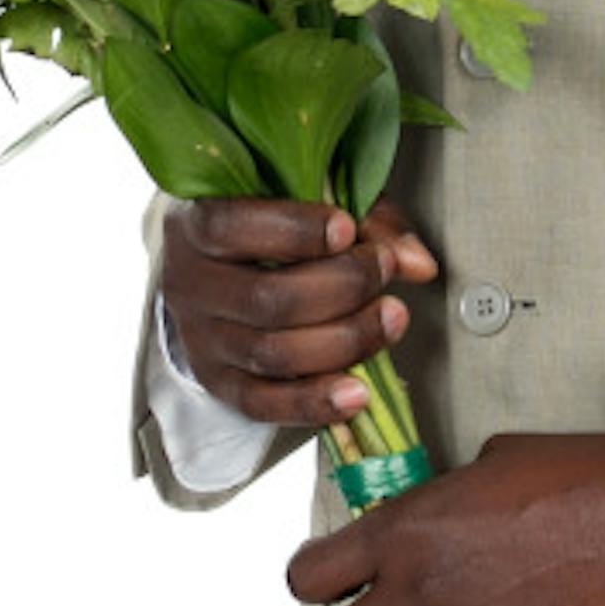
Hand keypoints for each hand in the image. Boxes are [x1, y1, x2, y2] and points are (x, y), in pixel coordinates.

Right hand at [159, 194, 439, 431]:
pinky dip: (315, 404)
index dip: (293, 230)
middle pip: (267, 299)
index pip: (231, 226)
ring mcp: (200, 339)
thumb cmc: (271, 222)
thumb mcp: (313, 200)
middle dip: (342, 287)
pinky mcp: (218, 383)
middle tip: (385, 270)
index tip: (346, 229)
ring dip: (345, 341)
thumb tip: (417, 264)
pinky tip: (359, 393)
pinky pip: (263, 405)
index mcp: (195, 223)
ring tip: (392, 319)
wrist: (216, 266)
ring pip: (272, 354)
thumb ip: (367, 220)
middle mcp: (188, 283)